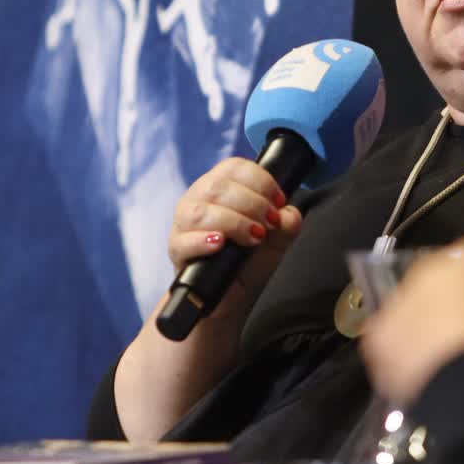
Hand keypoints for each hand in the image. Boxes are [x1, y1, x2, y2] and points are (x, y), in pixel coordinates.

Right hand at [167, 157, 303, 321]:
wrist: (233, 296)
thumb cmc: (250, 259)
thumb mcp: (277, 239)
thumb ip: (287, 223)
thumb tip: (287, 215)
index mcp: (220, 186)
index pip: (234, 167)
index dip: (261, 180)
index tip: (279, 202)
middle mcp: (198, 199)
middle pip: (218, 187)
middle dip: (252, 203)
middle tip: (269, 224)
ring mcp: (183, 224)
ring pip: (201, 211)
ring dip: (234, 222)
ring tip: (253, 237)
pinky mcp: (176, 250)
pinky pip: (183, 240)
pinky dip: (204, 240)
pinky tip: (220, 244)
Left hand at [360, 237, 463, 404]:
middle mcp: (434, 266)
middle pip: (441, 283)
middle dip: (450, 306)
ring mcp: (402, 296)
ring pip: (412, 308)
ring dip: (423, 327)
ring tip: (440, 361)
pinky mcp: (380, 330)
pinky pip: (389, 339)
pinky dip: (400, 353)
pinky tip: (417, 374)